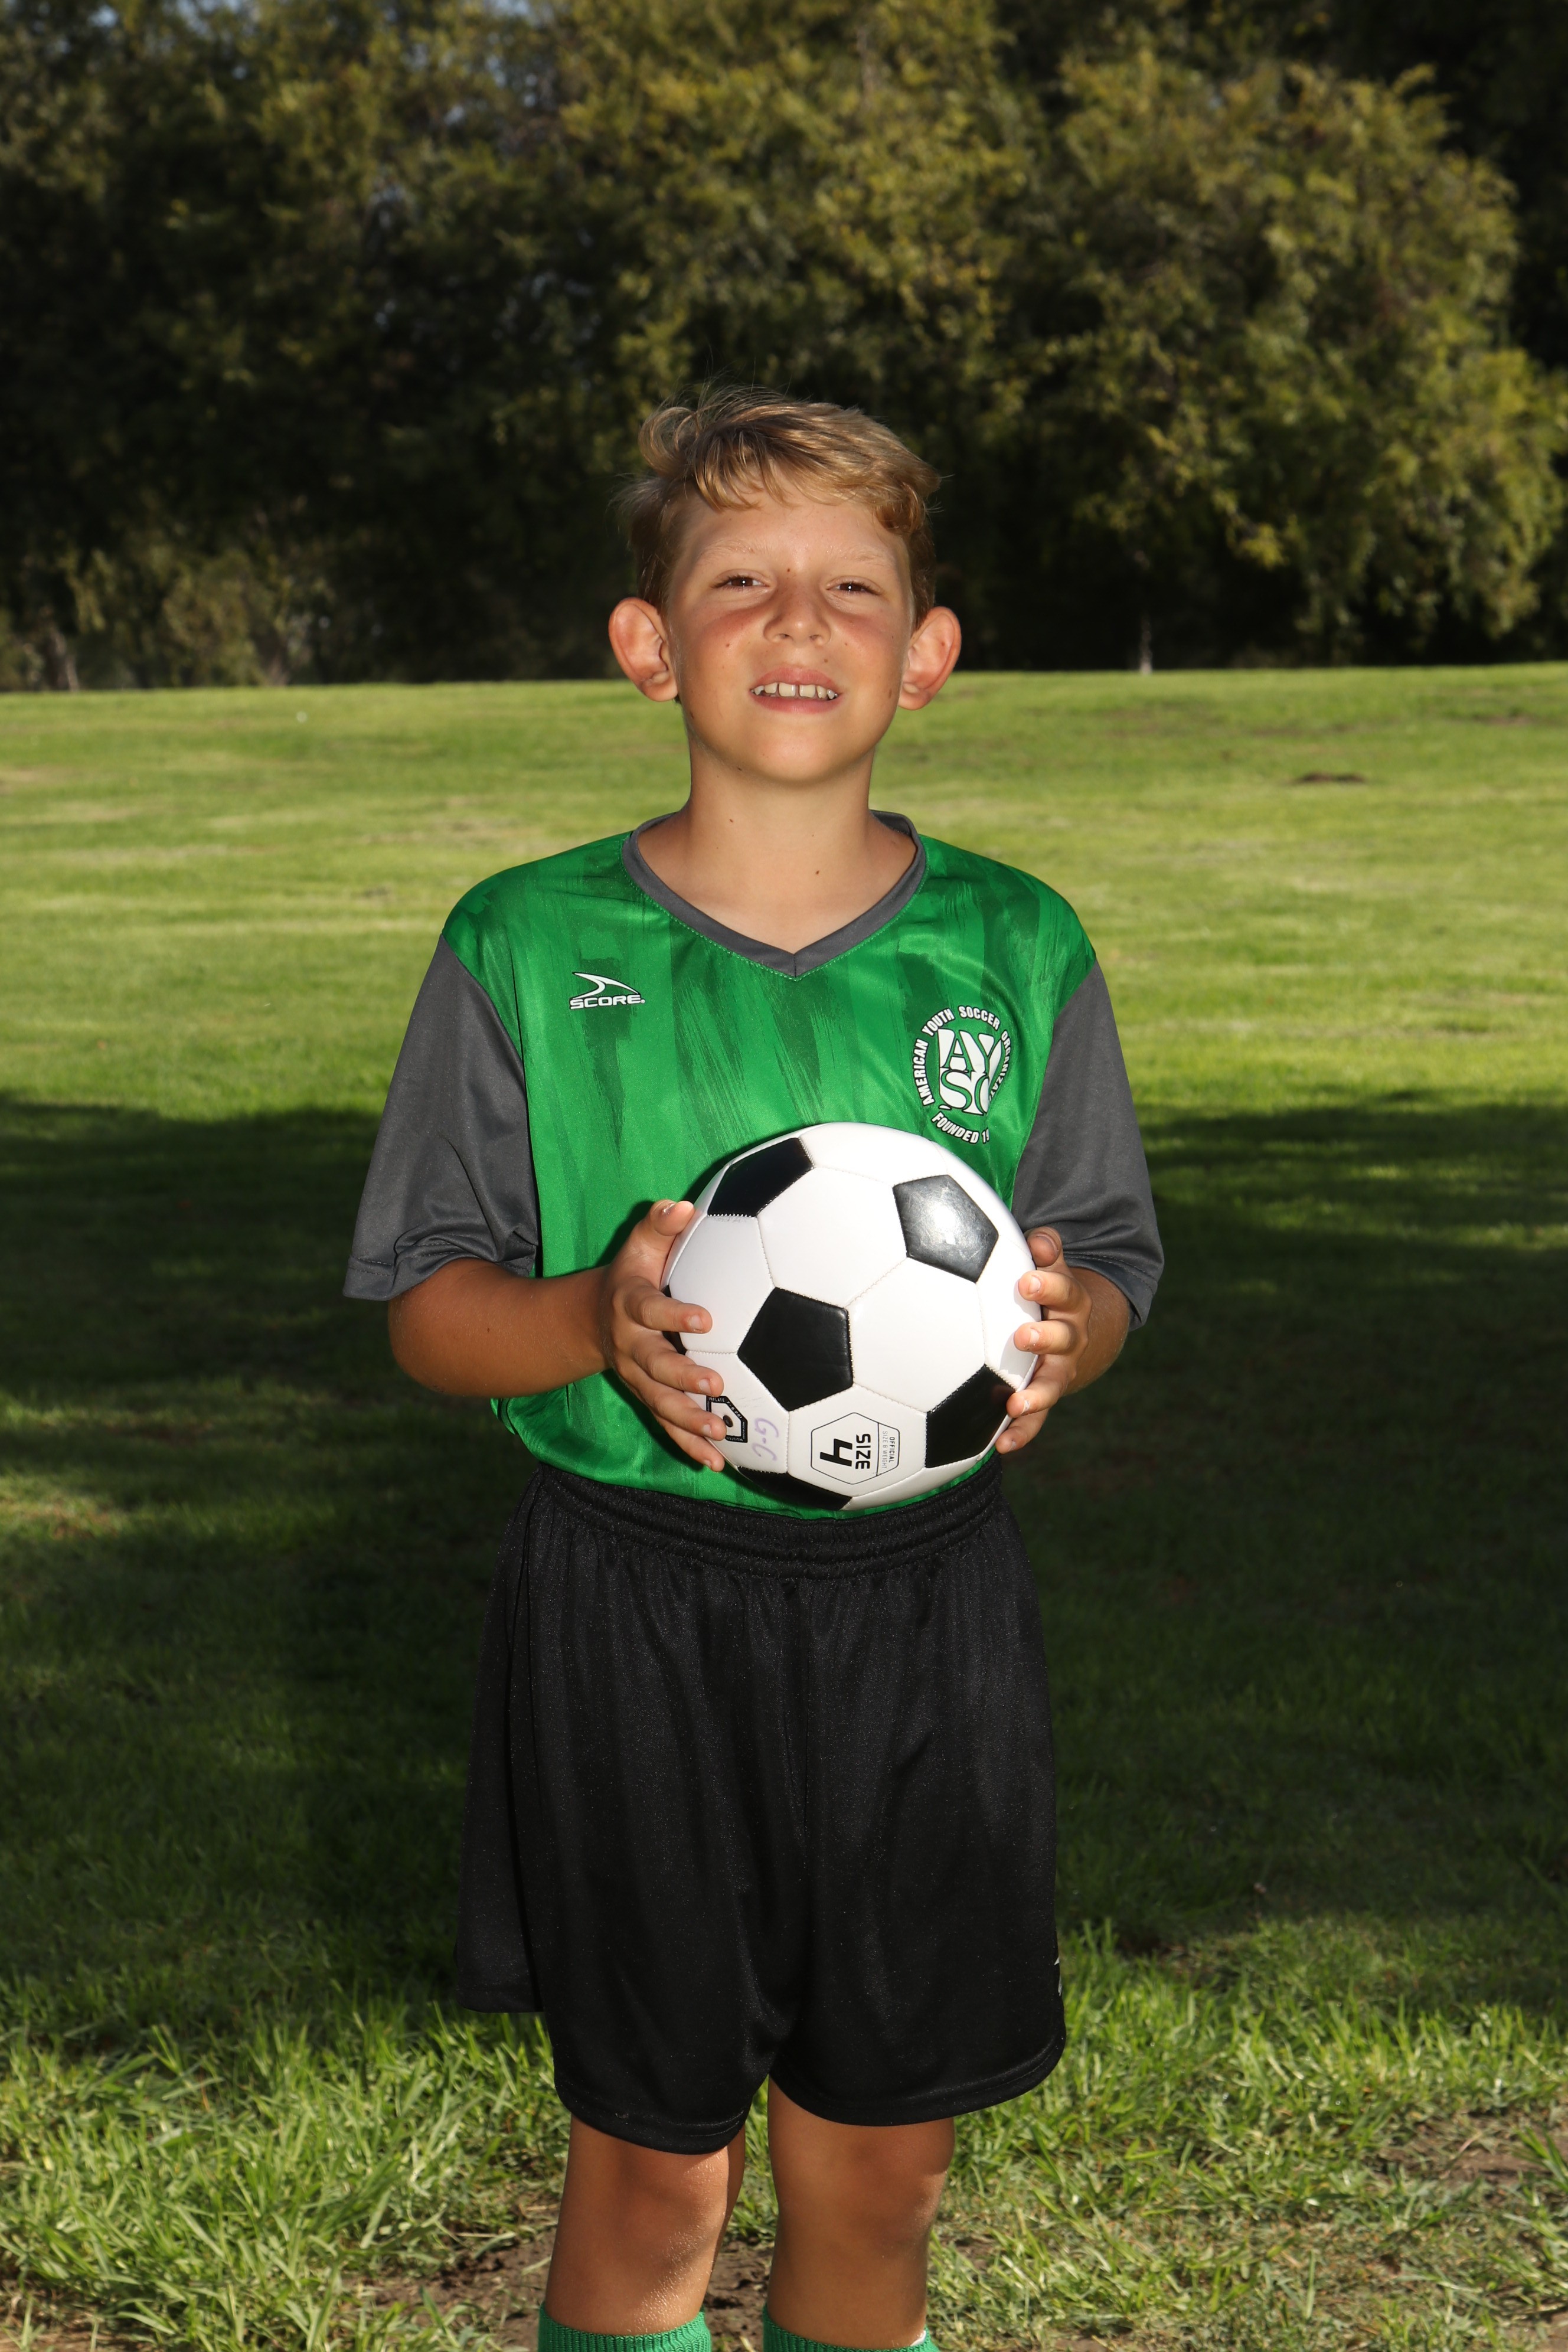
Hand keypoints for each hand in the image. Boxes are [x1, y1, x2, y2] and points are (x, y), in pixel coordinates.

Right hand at [593, 1199, 730, 1470]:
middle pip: (654, 1365)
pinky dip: (688, 1446)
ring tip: (719, 1431)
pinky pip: (666, 1425)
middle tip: (715, 1382)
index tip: (705, 1318)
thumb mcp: (639, 1245)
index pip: (650, 1309)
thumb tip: (683, 1206)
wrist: (593, 1318)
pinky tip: (716, 1463)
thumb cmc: (633, 1273)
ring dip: (688, 1419)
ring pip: (660, 1402)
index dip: (674, 1315)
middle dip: (683, 1376)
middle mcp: (631, 1346)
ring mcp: (637, 1377)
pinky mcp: (648, 1397)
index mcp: (630, 1305)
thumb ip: (660, 1225)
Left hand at [995, 1226, 1101, 1454]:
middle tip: (1022, 1337)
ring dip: (1035, 1395)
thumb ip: (1045, 1250)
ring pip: (1052, 1384)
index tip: (1026, 1281)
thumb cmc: (1048, 1293)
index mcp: (1070, 1302)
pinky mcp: (1046, 1396)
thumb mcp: (1052, 1268)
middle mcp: (1071, 1339)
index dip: (1048, 1285)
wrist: (1077, 1333)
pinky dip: (1021, 1433)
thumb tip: (1039, 1237)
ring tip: (1015, 1404)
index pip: (1063, 1290)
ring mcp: (1060, 1370)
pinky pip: (1037, 1419)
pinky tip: (1001, 1447)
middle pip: (1063, 1339)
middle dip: (1044, 1338)